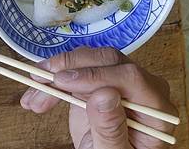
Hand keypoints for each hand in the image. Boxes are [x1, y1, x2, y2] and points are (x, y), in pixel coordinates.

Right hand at [20, 47, 176, 148]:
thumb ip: (111, 128)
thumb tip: (105, 94)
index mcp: (156, 109)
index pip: (130, 77)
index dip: (95, 75)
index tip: (63, 82)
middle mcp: (142, 89)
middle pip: (107, 61)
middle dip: (68, 68)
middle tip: (40, 81)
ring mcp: (119, 82)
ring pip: (86, 61)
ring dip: (53, 75)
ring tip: (32, 98)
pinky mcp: (98, 81)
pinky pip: (73, 71)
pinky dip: (51, 82)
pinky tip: (35, 95)